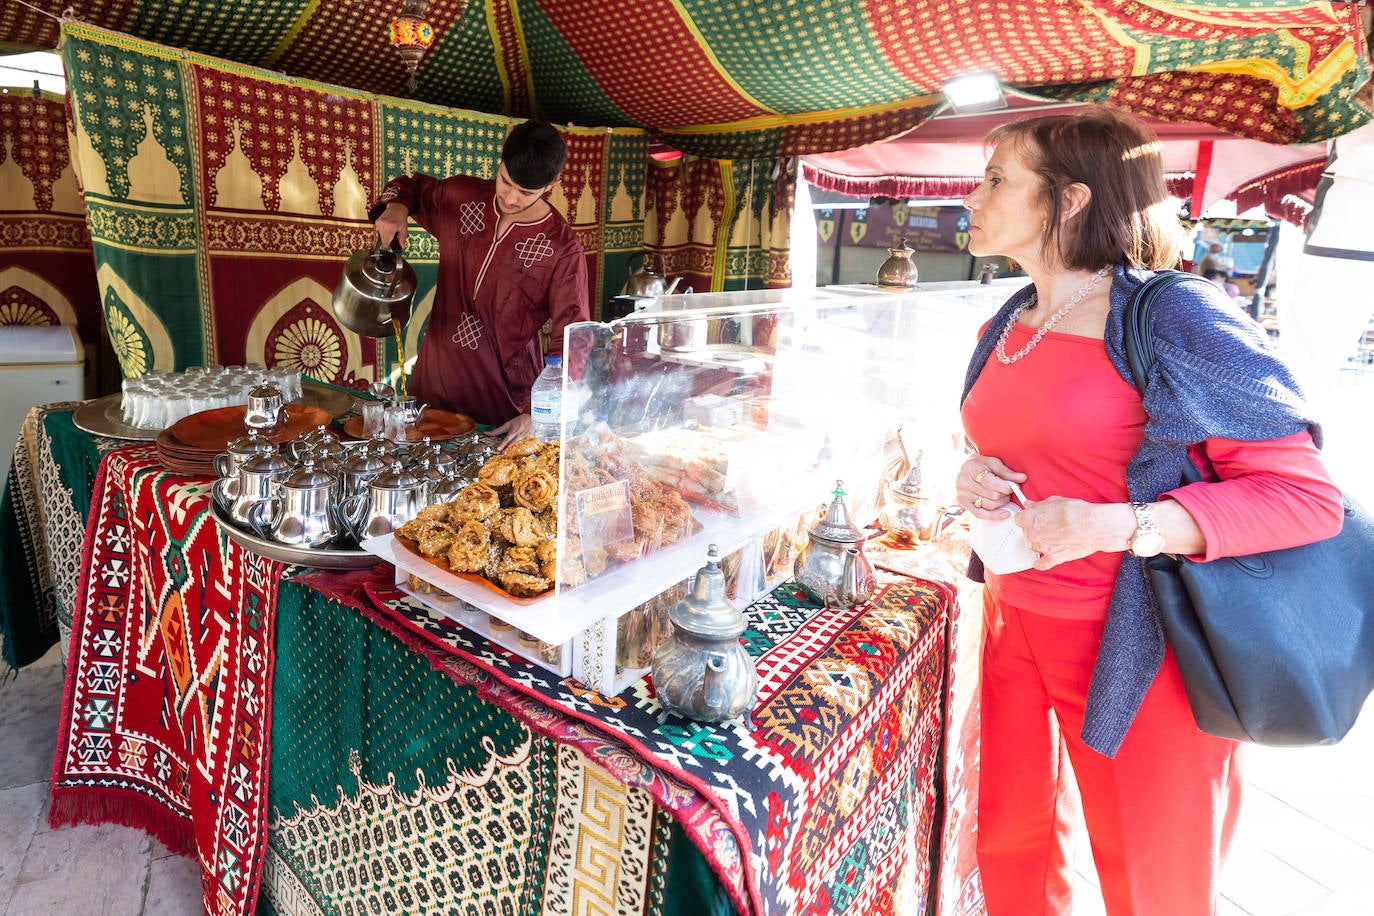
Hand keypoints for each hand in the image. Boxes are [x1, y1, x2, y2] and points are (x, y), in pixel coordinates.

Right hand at [374, 202, 408, 247]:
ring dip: (384, 235)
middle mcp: (384, 225)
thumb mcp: (404, 229)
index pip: (385, 242)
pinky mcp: (377, 222)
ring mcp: (379, 223)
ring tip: (390, 230)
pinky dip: (382, 230)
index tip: (389, 246)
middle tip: (392, 236)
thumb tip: (401, 247)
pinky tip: (387, 227)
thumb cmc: (401, 218)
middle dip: (387, 240)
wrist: (396, 208)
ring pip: (380, 235)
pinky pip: (378, 230)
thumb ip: (402, 239)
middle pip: (382, 239)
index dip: (388, 245)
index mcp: (391, 228)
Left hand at [491, 414, 534, 450]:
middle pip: (512, 443)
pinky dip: (524, 448)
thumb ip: (497, 431)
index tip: (498, 448)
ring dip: (515, 450)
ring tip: (510, 454)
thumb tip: (486, 433)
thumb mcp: (507, 425)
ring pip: (520, 445)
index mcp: (513, 431)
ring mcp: (525, 438)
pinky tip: (522, 452)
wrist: (532, 418)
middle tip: (503, 453)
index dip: (502, 444)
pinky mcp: (530, 440)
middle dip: (508, 448)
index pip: (506, 439)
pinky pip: (527, 445)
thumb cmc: (518, 421)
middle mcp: (519, 435)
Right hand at [958, 455, 1025, 518]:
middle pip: (992, 495)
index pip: (991, 482)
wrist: (960, 469)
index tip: (1015, 486)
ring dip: (1002, 503)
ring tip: (1004, 496)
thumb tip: (1022, 478)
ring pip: (989, 505)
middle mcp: (963, 482)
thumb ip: (1006, 471)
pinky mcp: (963, 504)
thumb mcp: (991, 462)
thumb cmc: (977, 465)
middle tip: (1009, 490)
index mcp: (970, 469)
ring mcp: (962, 494)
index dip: (1006, 486)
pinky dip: (994, 516)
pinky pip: (980, 514)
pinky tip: (1004, 513)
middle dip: (1005, 494)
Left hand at [1016, 496, 1132, 569]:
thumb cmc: (1077, 512)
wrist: (1094, 526)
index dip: (1027, 518)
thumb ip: (1039, 504)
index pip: (1019, 519)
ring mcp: (1042, 547)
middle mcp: (1033, 534)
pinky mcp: (1053, 558)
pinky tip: (1040, 561)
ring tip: (1055, 538)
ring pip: (1034, 546)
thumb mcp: (1055, 501)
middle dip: (1035, 529)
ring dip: (1041, 543)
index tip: (1032, 518)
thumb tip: (1029, 504)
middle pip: (1027, 533)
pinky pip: (1041, 564)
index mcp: (1030, 518)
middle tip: (1049, 526)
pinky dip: (1040, 563)